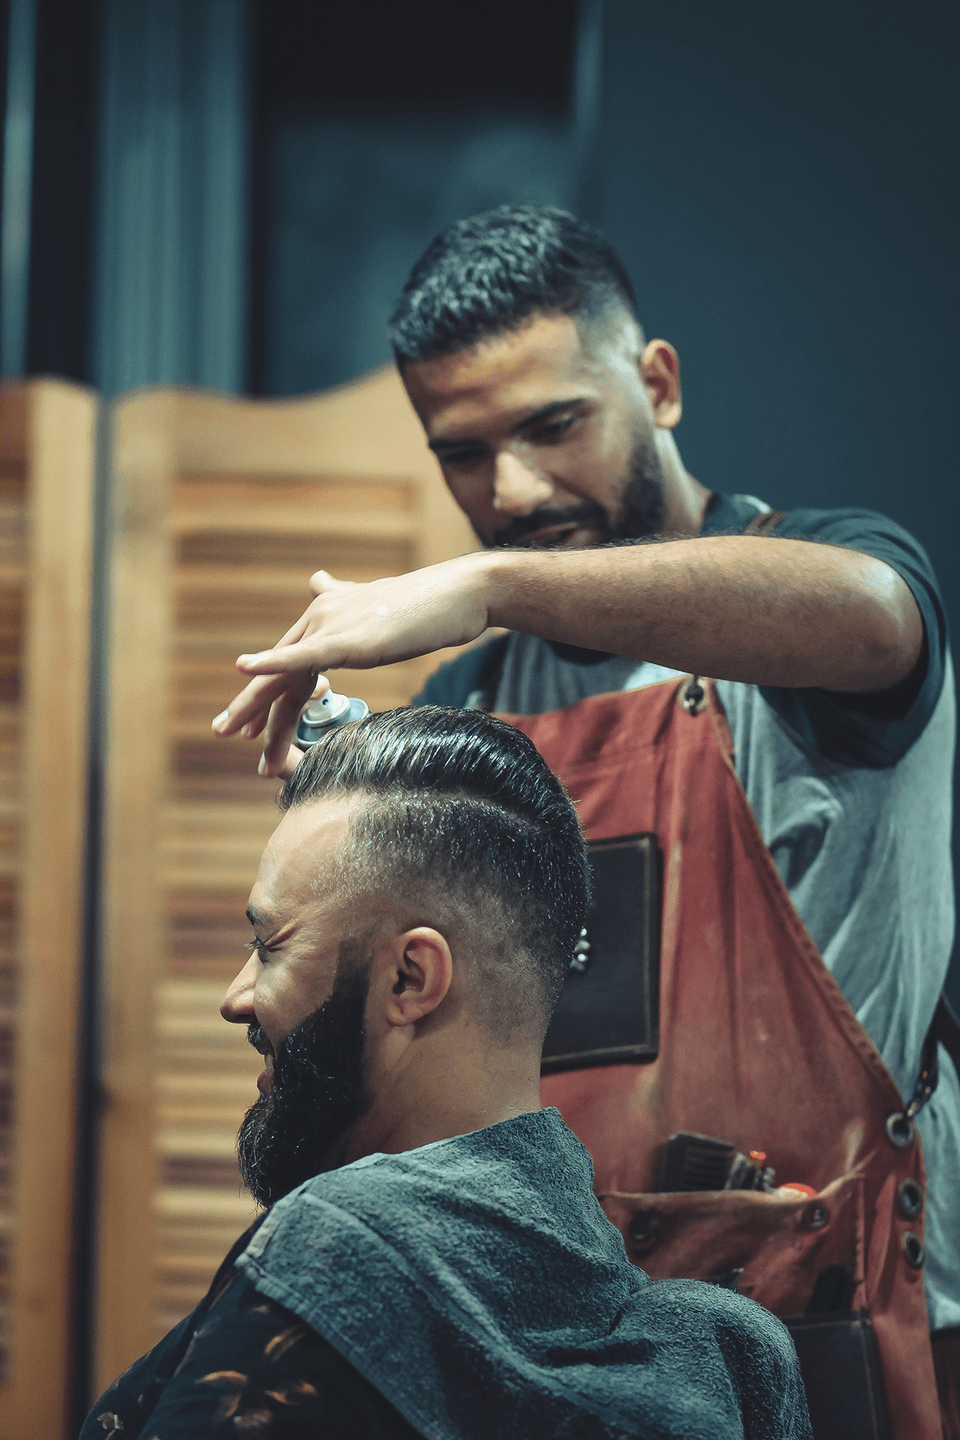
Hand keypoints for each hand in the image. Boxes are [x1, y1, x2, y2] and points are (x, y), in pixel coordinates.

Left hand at [211, 555, 489, 774]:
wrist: (460, 594)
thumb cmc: (429, 606)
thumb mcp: (375, 604)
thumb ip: (341, 598)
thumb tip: (316, 579)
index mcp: (325, 612)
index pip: (286, 659)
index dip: (265, 690)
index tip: (248, 721)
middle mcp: (320, 615)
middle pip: (277, 669)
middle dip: (250, 705)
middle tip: (224, 731)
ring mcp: (332, 624)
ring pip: (285, 675)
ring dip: (259, 709)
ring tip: (236, 736)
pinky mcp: (348, 637)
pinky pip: (302, 654)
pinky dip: (271, 661)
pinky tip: (246, 668)